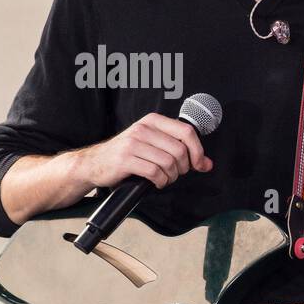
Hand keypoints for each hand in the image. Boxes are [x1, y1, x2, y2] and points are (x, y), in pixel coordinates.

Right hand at [77, 112, 212, 190]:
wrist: (95, 163)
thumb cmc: (128, 154)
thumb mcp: (154, 145)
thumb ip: (181, 151)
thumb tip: (208, 164)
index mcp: (153, 121)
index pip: (187, 131)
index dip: (198, 151)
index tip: (199, 164)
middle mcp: (143, 129)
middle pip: (180, 150)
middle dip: (183, 168)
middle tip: (175, 173)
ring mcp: (133, 143)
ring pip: (169, 162)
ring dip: (171, 176)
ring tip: (165, 178)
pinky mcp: (125, 159)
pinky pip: (155, 172)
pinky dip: (161, 182)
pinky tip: (156, 182)